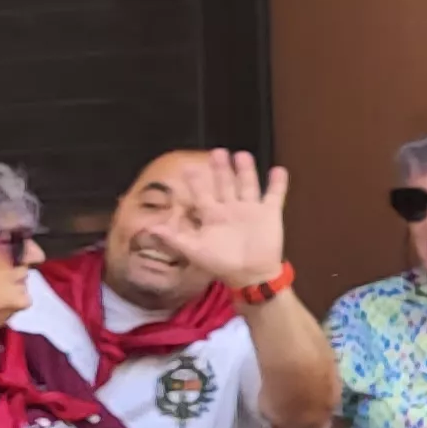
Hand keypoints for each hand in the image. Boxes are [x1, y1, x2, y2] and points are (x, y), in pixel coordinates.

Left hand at [138, 150, 291, 289]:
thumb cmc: (221, 264)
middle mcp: (230, 208)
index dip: (196, 182)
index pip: (202, 194)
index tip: (188, 167)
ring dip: (245, 171)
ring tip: (242, 155)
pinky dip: (277, 184)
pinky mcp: (269, 213)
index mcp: (212, 215)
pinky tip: (277, 170)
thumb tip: (149, 230)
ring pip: (247, 185)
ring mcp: (250, 209)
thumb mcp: (195, 250)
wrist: (250, 275)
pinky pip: (274, 195)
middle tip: (217, 153)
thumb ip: (174, 238)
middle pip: (225, 184)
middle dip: (221, 169)